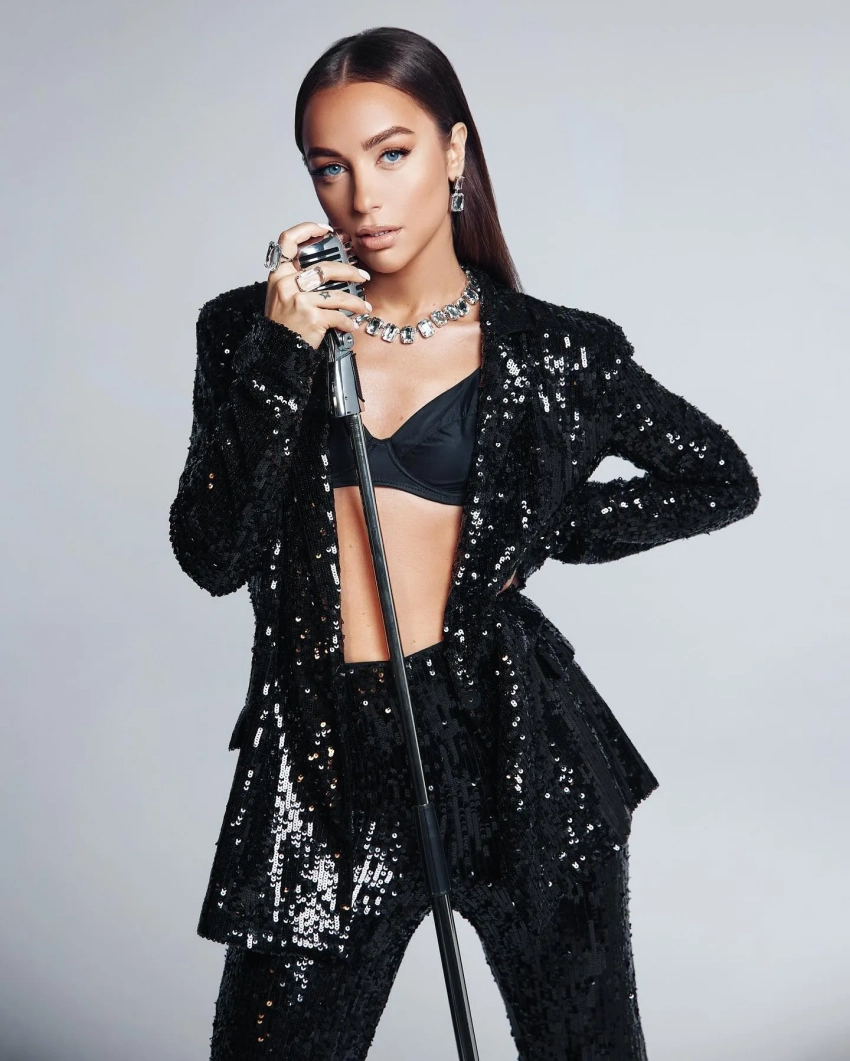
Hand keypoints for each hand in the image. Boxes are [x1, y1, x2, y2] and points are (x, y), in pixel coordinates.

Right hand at [264, 222, 370, 349]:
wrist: (277, 352)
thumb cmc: (283, 325)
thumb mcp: (282, 296)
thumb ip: (297, 278)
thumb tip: (328, 268)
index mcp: (278, 274)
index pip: (288, 240)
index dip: (308, 229)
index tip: (327, 230)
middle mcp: (286, 283)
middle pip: (324, 268)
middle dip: (350, 272)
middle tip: (362, 276)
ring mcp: (298, 300)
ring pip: (337, 294)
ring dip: (356, 302)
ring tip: (364, 307)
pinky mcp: (311, 317)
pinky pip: (338, 315)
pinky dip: (348, 322)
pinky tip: (351, 325)